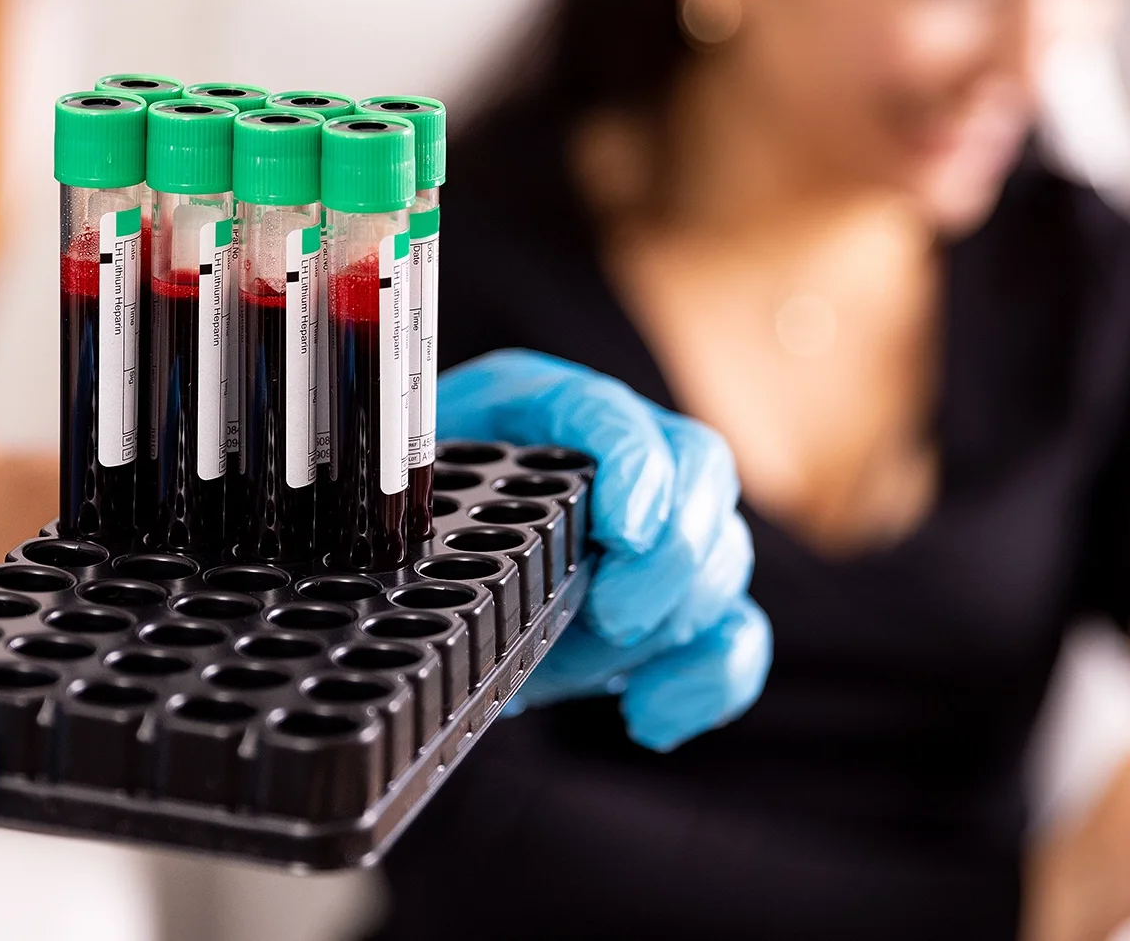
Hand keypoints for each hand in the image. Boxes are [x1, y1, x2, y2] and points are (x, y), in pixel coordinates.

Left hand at [438, 349, 771, 751]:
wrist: (418, 591)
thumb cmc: (402, 537)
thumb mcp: (393, 518)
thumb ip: (409, 514)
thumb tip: (417, 542)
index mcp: (535, 413)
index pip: (608, 411)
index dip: (633, 462)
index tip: (625, 531)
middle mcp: (615, 455)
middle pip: (698, 469)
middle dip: (671, 551)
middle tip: (614, 616)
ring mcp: (661, 529)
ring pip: (722, 551)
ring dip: (673, 619)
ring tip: (587, 666)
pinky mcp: (680, 605)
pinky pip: (736, 634)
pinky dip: (709, 680)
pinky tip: (649, 717)